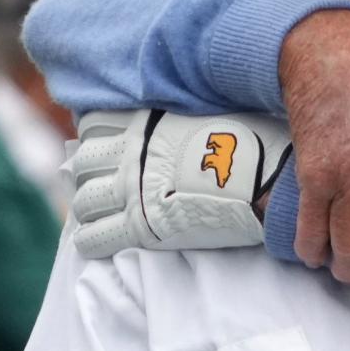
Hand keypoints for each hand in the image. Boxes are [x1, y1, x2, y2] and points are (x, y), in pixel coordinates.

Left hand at [70, 109, 291, 256]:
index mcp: (146, 123)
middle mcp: (130, 155)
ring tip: (101, 215)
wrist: (266, 181)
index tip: (105, 148)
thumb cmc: (253, 144)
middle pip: (83, 164)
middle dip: (89, 174)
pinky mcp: (140, 228)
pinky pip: (95, 238)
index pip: (95, 125)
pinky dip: (90, 240)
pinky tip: (96, 241)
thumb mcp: (215, 109)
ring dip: (88, 207)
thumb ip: (188, 112)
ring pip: (83, 201)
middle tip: (103, 185)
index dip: (97, 138)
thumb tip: (192, 110)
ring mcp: (132, 192)